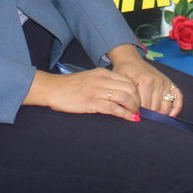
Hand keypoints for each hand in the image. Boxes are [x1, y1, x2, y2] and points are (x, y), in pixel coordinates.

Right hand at [25, 67, 140, 120]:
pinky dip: (124, 114)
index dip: (137, 92)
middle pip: (130, 88)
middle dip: (138, 100)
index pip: (128, 80)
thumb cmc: (71, 86)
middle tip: (138, 109)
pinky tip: (129, 119)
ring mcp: (98, 91)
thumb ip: (104, 83)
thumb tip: (119, 93)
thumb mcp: (90, 78)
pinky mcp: (92, 102)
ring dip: (133, 108)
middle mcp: (103, 80)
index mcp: (103, 73)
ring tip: (135, 115)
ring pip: (125, 98)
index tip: (139, 101)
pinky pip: (114, 108)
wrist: (53, 89)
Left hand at [109, 44, 183, 115]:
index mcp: (145, 81)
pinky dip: (176, 108)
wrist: (130, 59)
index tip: (135, 116)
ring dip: (160, 115)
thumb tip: (133, 114)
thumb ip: (126, 97)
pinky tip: (171, 115)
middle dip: (149, 116)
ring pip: (166, 107)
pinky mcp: (170, 83)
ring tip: (153, 118)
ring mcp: (164, 82)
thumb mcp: (122, 83)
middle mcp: (157, 82)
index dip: (139, 114)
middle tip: (143, 118)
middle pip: (155, 108)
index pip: (144, 107)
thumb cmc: (124, 72)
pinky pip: (178, 98)